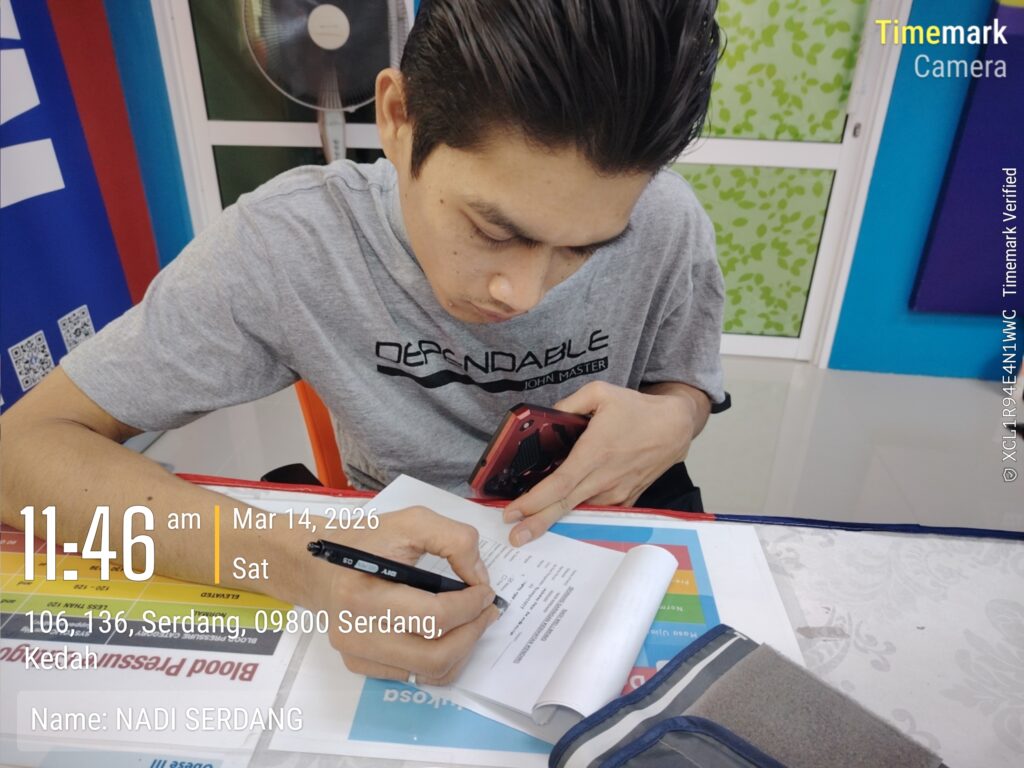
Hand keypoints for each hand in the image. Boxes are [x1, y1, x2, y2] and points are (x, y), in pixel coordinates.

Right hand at [308, 506, 499, 684]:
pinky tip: (447, 633)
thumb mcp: (411, 521)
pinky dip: (441, 658)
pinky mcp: (359, 664)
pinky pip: (414, 675)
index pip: (434, 616)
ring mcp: (356, 654)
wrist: (318, 563)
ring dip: (463, 649)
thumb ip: (454, 540)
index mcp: (364, 594)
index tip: (486, 591)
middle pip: (435, 654)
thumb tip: (479, 578)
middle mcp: (356, 632)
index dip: (471, 606)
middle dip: (473, 632)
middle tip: (486, 610)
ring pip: (429, 672)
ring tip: (472, 622)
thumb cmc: (367, 540)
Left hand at [502, 381, 704, 544]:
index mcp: (595, 452)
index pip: (559, 484)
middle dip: (537, 522)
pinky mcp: (626, 497)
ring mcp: (617, 491)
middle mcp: (605, 477)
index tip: (513, 511)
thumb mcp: (600, 393)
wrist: (675, 427)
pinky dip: (580, 514)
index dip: (535, 500)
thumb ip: (568, 404)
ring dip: (555, 518)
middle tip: (515, 537)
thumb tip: (544, 417)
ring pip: (580, 509)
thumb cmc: (638, 410)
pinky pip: (598, 509)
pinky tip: (562, 517)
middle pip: (565, 505)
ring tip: (530, 527)